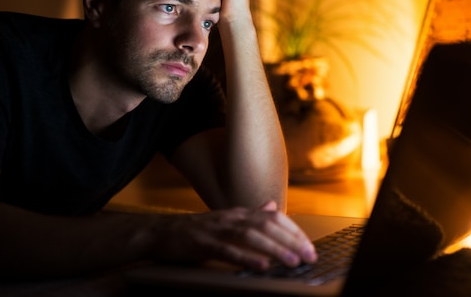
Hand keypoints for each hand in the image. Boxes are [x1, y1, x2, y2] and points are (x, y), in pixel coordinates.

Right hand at [146, 201, 317, 270]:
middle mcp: (231, 217)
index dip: (293, 230)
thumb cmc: (196, 229)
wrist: (161, 231)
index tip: (309, 245)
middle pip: (267, 225)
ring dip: (275, 248)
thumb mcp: (226, 219)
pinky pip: (228, 251)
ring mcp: (217, 229)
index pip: (273, 217)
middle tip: (309, 255)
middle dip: (291, 240)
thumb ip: (251, 215)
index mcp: (238, 213)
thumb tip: (272, 206)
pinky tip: (262, 265)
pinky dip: (247, 258)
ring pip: (251, 236)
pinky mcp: (203, 243)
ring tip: (292, 261)